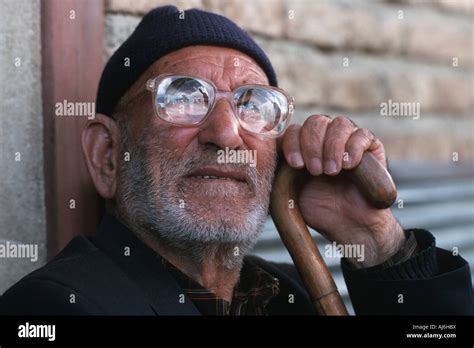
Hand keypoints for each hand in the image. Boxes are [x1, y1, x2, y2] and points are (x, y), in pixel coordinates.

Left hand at [278, 115, 405, 266]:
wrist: (348, 225)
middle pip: (315, 122)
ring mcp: (347, 139)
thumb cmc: (317, 208)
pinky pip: (362, 134)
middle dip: (312, 145)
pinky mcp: (370, 146)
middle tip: (315, 171)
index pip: (293, 130)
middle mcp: (324, 137)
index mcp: (302, 145)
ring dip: (332, 147)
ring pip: (339, 124)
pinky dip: (353, 147)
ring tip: (331, 172)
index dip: (293, 144)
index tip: (296, 166)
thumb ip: (278, 170)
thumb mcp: (289, 190)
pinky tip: (348, 165)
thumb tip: (263, 151)